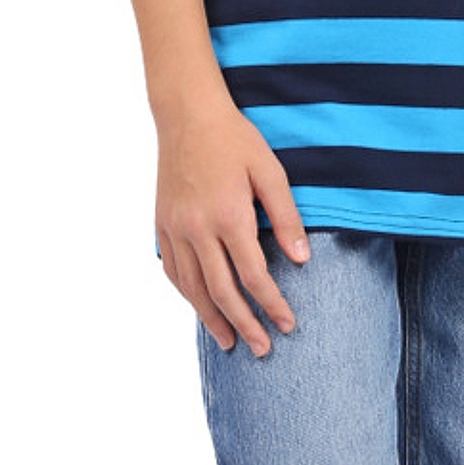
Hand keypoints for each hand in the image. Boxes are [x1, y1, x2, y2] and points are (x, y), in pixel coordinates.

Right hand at [155, 102, 309, 356]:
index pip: (253, 275)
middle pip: (222, 291)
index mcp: (228, 215)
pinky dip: (188, 295)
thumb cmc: (234, 139)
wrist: (186, 115)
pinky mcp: (161, 225)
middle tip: (264, 349)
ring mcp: (175, 228)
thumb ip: (286, 217)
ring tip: (230, 343)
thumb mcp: (270, 171)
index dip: (272, 304)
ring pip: (193, 287)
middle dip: (245, 324)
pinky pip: (174, 271)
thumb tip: (302, 259)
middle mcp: (197, 228)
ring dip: (213, 319)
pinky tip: (201, 308)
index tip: (288, 324)